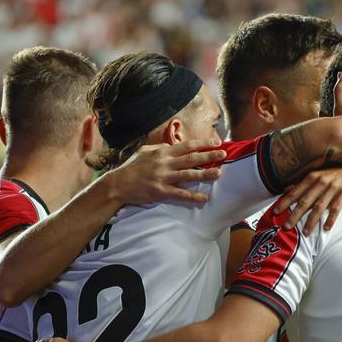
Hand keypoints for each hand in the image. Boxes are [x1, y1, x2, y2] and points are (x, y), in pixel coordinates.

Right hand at [103, 138, 225, 205]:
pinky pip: (180, 194)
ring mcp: (163, 177)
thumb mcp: (144, 152)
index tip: (215, 143)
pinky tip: (204, 198)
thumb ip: (160, 149)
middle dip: (209, 156)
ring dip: (205, 174)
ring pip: (188, 175)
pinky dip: (193, 196)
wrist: (118, 184)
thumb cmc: (131, 168)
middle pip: (191, 158)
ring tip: (219, 173)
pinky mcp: (161, 191)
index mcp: (162, 152)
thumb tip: (172, 146)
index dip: (202, 143)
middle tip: (223, 155)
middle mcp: (165, 163)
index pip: (187, 146)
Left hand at [272, 165, 341, 233]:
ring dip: (311, 221)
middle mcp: (321, 181)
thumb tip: (286, 189)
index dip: (285, 202)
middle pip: (305, 201)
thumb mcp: (319, 175)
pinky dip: (331, 219)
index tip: (275, 212)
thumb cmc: (338, 174)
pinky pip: (336, 209)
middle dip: (294, 214)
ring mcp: (333, 187)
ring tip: (305, 233)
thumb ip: (303, 183)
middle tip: (286, 227)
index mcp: (313, 177)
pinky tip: (327, 229)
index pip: (296, 191)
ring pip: (319, 207)